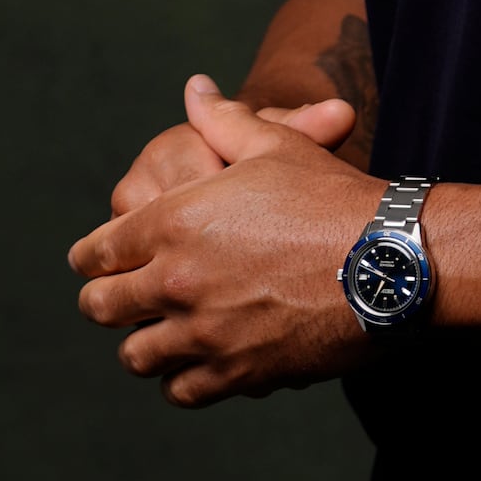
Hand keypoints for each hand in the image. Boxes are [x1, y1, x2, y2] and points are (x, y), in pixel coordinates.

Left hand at [70, 79, 386, 407]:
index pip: (96, 251)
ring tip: (162, 331)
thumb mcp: (276, 144)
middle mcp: (177, 282)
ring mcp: (205, 334)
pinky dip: (183, 379)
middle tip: (123, 293)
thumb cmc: (332, 196)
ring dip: (143, 342)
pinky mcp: (238, 374)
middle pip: (101, 307)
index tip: (98, 258)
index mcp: (175, 221)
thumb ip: (224, 120)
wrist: (389, 261)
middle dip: (107, 297)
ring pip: (135, 357)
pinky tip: (199, 361)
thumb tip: (194, 89)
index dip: (91, 254)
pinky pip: (182, 391)